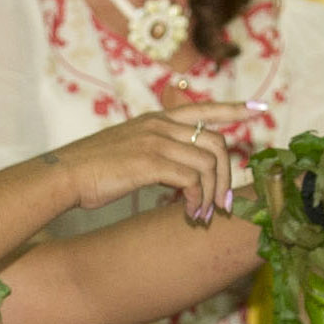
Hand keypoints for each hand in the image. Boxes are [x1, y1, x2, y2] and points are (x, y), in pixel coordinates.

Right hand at [49, 105, 248, 223]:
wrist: (64, 175)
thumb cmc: (92, 170)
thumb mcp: (128, 151)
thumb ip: (155, 152)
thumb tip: (178, 174)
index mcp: (156, 119)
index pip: (203, 108)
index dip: (234, 109)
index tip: (258, 109)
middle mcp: (160, 125)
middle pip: (216, 141)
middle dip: (227, 175)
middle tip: (223, 204)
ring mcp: (156, 141)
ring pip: (208, 162)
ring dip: (212, 193)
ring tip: (203, 214)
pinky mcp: (150, 162)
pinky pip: (191, 179)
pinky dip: (196, 199)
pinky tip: (188, 213)